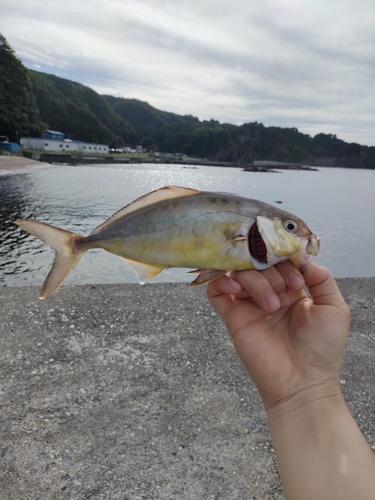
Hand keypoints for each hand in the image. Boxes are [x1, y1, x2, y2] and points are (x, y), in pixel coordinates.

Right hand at [207, 261, 350, 409]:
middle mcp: (268, 292)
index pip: (279, 259)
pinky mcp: (232, 316)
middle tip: (285, 296)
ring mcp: (248, 304)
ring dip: (255, 281)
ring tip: (271, 305)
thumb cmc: (322, 349)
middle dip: (272, 274)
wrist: (302, 382)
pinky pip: (216, 290)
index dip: (286, 263)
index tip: (298, 283)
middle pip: (258, 262)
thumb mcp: (334, 308)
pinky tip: (236, 290)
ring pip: (238, 272)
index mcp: (290, 288)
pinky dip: (222, 282)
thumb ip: (322, 278)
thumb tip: (301, 260)